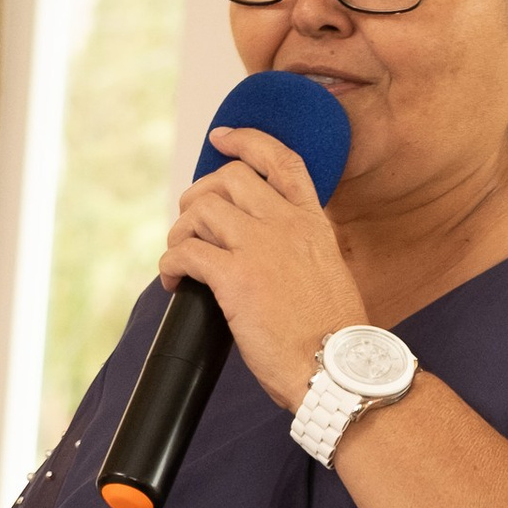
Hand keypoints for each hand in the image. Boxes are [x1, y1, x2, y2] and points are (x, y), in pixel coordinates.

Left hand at [159, 125, 367, 411]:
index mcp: (312, 221)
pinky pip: (186, 253)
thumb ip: (299, 249)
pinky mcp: (235, 278)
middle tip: (190, 223)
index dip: (245, 140)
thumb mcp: (327, 272)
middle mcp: (286, 224)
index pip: (279, 159)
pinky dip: (170, 264)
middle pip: (227, 179)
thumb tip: (266, 252)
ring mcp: (259, 247)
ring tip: (179, 257)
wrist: (337, 369)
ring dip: (180, 232)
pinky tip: (173, 282)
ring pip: (200, 211)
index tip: (220, 138)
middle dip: (198, 195)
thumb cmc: (333, 337)